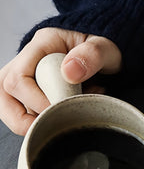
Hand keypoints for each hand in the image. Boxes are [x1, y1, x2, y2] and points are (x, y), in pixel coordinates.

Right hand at [0, 27, 121, 134]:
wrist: (109, 55)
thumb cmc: (105, 49)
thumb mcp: (106, 48)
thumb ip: (93, 55)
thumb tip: (69, 71)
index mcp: (43, 44)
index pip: (19, 77)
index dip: (36, 101)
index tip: (62, 109)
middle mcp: (29, 60)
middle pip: (3, 91)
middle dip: (22, 118)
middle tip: (53, 125)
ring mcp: (28, 77)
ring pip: (8, 105)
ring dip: (28, 123)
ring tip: (59, 122)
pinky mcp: (34, 92)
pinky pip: (23, 112)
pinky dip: (41, 121)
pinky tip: (66, 114)